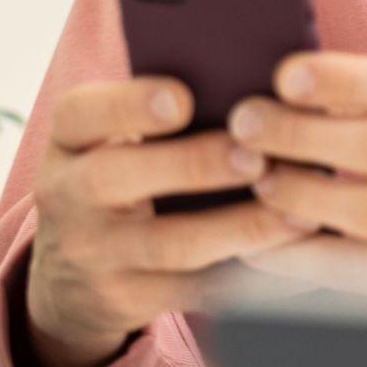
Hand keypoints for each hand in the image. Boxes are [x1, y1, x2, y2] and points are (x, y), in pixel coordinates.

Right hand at [19, 78, 316, 366]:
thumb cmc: (119, 177)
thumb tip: (245, 68)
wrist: (72, 277)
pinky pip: (197, 290)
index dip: (128, 106)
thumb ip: (154, 108)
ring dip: (240, 227)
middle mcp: (69, 196)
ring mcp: (97, 254)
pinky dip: (252, 277)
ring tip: (297, 212)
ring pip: (169, 244)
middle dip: (192, 165)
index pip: (80, 114)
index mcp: (69, 141)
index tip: (181, 98)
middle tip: (255, 155)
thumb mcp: (109, 140)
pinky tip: (297, 256)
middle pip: (117, 178)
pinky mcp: (130, 298)